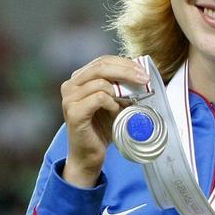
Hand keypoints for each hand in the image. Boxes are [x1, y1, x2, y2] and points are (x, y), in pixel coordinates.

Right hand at [60, 56, 149, 187]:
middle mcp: (70, 85)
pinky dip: (112, 103)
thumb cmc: (103, 127)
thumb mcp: (116, 102)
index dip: (125, 63)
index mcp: (79, 79)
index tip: (144, 71)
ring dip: (120, 92)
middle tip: (145, 80)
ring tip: (127, 104)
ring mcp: (69, 99)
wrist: (90, 154)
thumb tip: (142, 75)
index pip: (103, 61)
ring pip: (101, 83)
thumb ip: (122, 88)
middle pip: (101, 67)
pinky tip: (116, 112)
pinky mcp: (74, 112)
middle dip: (127, 71)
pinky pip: (99, 98)